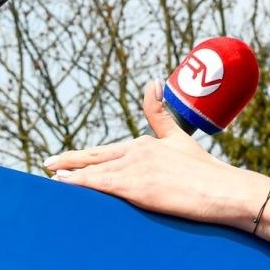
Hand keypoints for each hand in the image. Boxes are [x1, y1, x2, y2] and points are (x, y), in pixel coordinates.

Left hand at [42, 80, 264, 228]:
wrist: (222, 189)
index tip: (66, 159)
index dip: (83, 156)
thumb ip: (160, 113)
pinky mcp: (136, 187)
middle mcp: (135, 153)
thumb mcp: (179, 137)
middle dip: (69, 161)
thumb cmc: (205, 169)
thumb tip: (152, 80)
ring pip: (94, 172)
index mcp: (143, 144)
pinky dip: (80, 183)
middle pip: (94, 158)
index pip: (105, 151)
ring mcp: (134, 170)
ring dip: (70, 175)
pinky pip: (101, 185)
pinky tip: (65, 185)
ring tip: (52, 177)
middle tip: (48, 164)